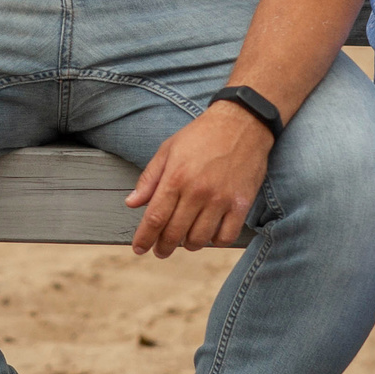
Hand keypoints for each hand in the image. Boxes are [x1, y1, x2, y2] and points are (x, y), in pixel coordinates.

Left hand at [125, 101, 272, 257]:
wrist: (242, 122)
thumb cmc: (202, 135)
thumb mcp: (168, 149)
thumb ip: (149, 178)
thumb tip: (131, 203)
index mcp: (176, 177)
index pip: (154, 218)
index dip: (144, 238)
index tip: (139, 248)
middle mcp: (197, 191)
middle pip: (174, 233)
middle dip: (163, 247)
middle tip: (160, 251)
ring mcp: (221, 199)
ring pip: (199, 239)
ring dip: (188, 245)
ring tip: (184, 241)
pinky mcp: (241, 203)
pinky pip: (226, 236)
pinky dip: (215, 242)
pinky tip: (209, 235)